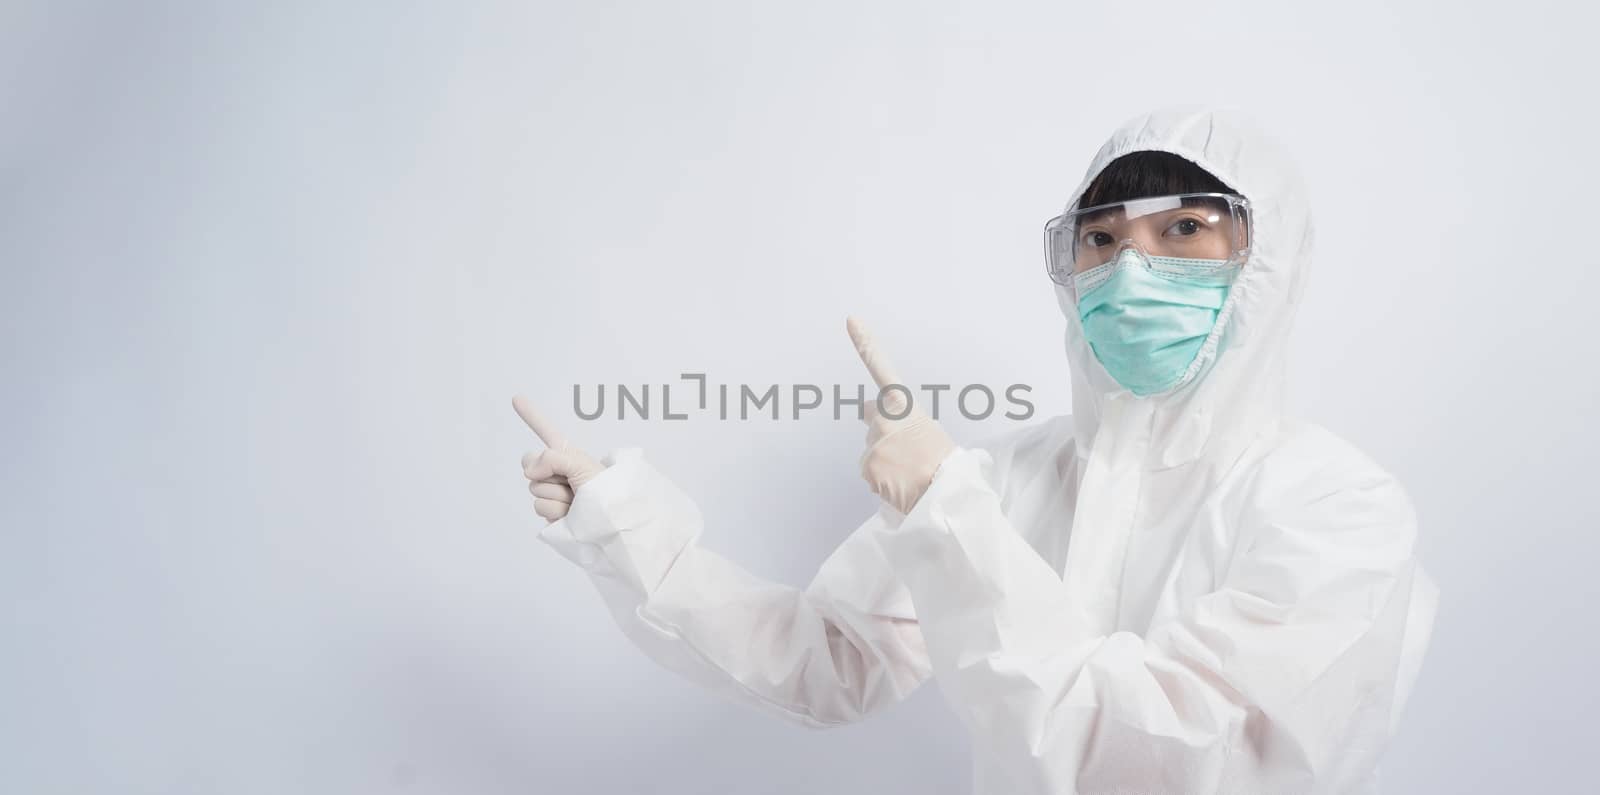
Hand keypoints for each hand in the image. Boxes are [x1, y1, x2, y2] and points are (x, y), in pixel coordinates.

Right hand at [513, 395, 605, 521]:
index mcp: (566, 455)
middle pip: (529, 464)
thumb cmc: (605, 490)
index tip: (516, 398)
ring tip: (577, 500)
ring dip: (558, 496)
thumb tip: (529, 472)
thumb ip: (551, 458)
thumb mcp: (580, 464)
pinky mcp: (549, 513)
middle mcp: (556, 471)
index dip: (531, 415)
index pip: (545, 431)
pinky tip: (571, 513)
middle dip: (549, 473)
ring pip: (535, 489)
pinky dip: (557, 511)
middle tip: (571, 482)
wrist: (610, 521)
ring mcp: (551, 493)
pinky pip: (540, 508)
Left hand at [846, 316, 955, 514]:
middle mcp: (883, 419)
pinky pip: (869, 471)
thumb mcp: (932, 432)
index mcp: (904, 405)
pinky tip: (899, 484)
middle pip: (869, 415)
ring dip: (882, 458)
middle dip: (877, 425)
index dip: (865, 342)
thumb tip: (895, 435)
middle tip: (899, 446)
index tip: (851, 320)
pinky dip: (880, 478)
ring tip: (907, 471)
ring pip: (870, 448)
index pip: (881, 367)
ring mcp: (871, 443)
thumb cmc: (947, 464)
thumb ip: (907, 424)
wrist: (945, 494)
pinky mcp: (866, 467)